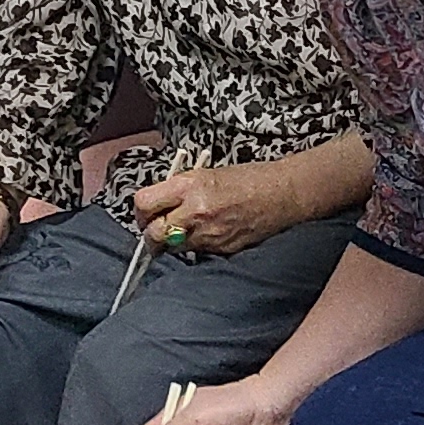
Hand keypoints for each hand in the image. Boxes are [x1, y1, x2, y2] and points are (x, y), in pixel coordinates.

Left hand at [129, 161, 308, 259]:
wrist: (283, 194)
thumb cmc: (249, 179)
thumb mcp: (205, 174)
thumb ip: (179, 190)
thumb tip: (160, 204)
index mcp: (188, 186)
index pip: (144, 204)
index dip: (140, 211)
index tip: (144, 213)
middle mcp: (195, 212)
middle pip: (155, 233)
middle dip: (151, 233)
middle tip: (156, 229)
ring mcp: (209, 234)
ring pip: (174, 246)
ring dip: (174, 241)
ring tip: (187, 229)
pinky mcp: (222, 249)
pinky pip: (198, 251)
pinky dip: (197, 245)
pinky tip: (209, 233)